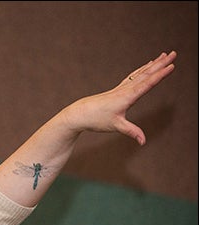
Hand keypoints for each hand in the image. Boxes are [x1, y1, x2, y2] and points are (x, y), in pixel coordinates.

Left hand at [59, 51, 175, 144]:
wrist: (79, 114)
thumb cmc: (96, 119)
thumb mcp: (115, 126)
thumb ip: (131, 132)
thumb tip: (143, 142)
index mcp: (126, 97)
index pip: (147, 83)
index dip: (160, 75)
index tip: (171, 66)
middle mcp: (124, 90)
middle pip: (146, 74)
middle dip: (161, 64)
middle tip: (174, 53)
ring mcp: (120, 89)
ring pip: (140, 73)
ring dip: (153, 64)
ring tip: (163, 55)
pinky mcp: (116, 90)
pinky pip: (132, 77)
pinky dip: (141, 70)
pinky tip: (146, 66)